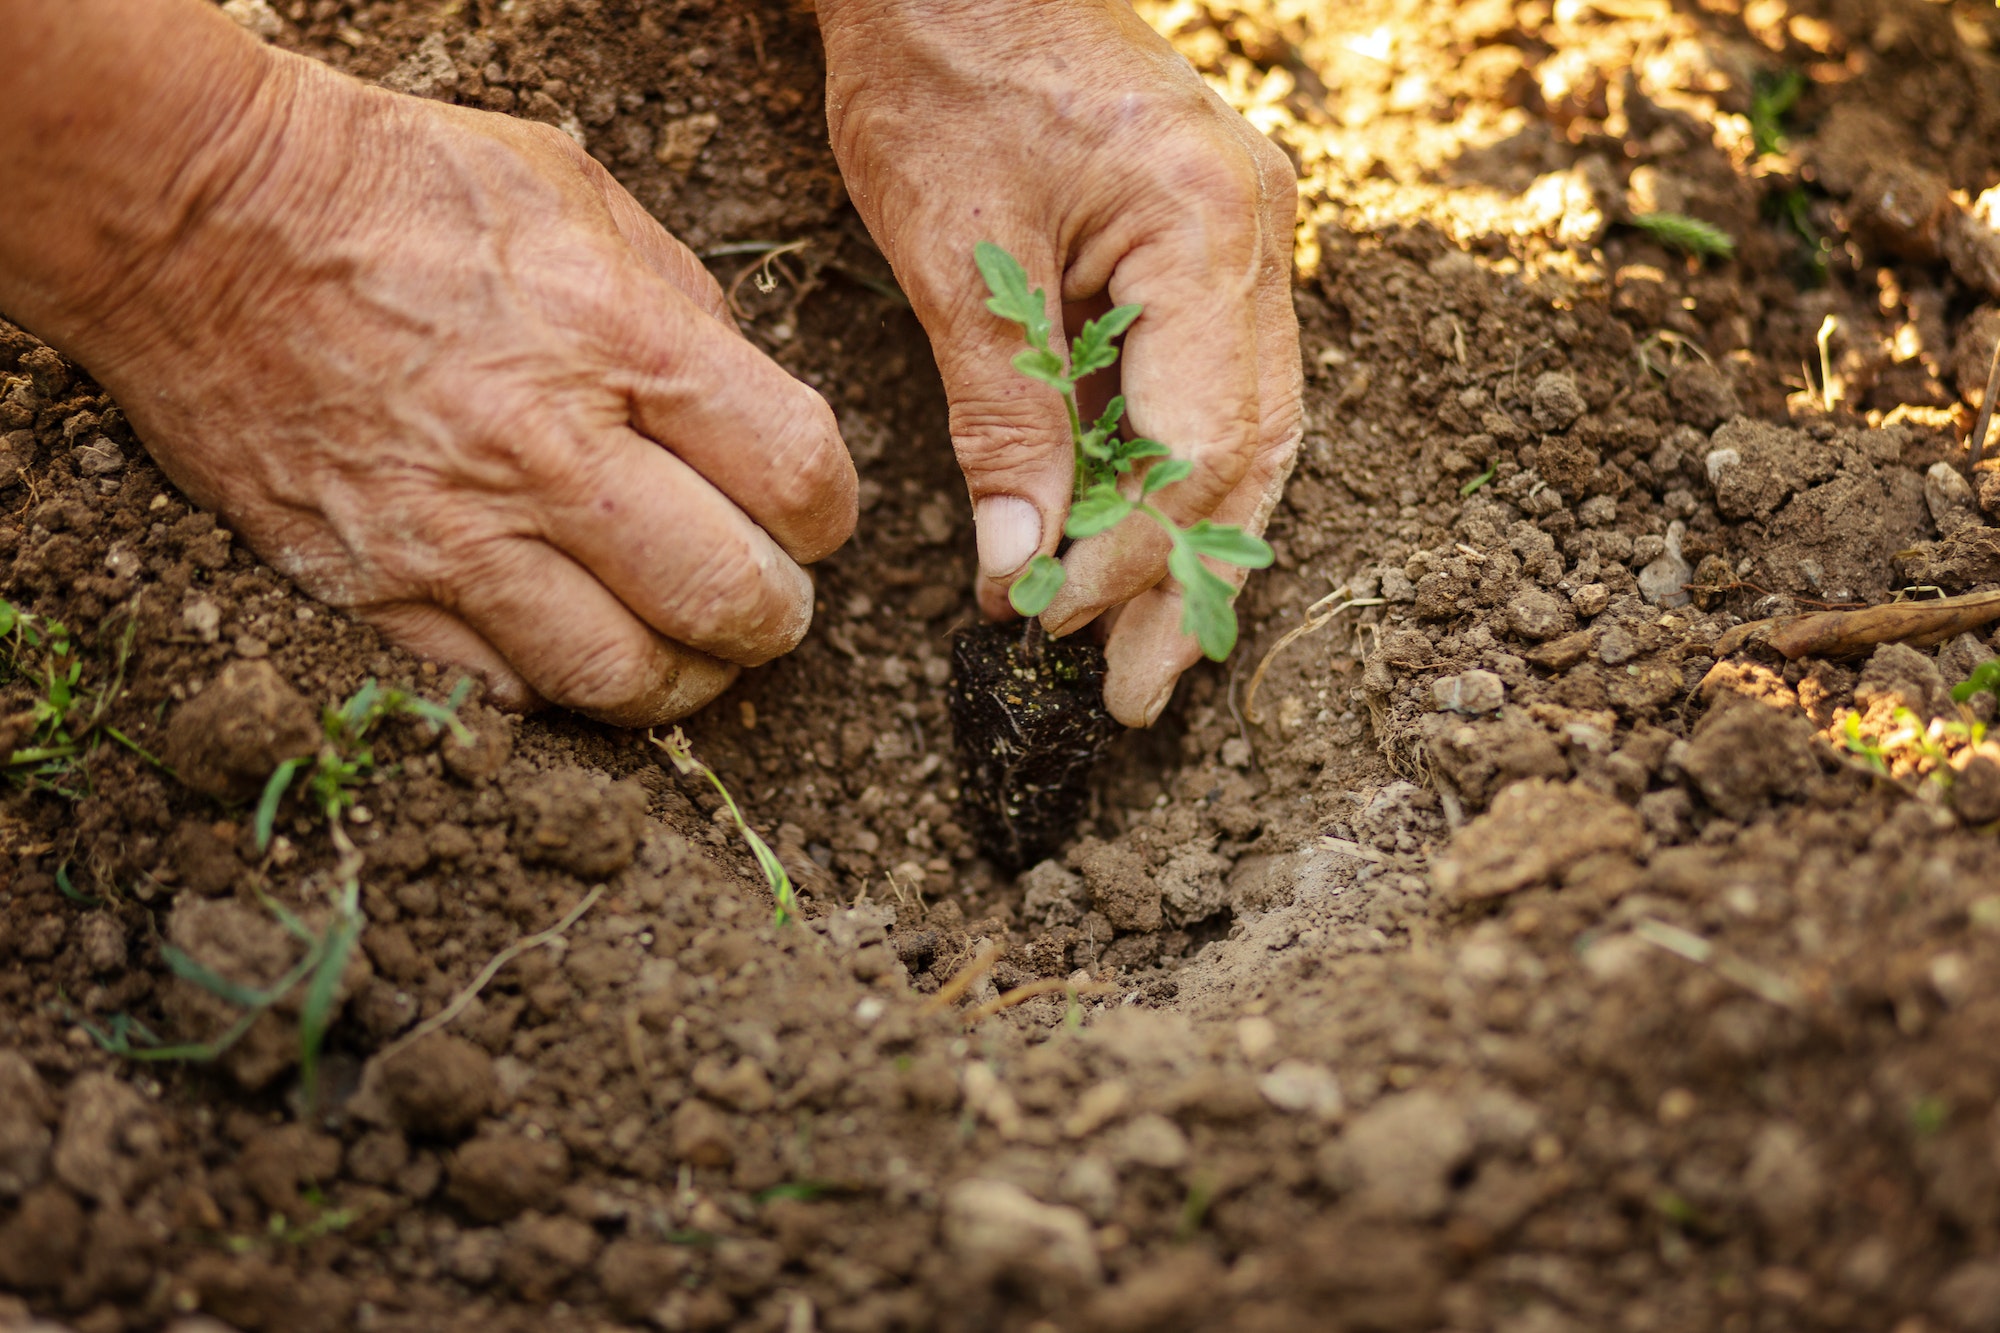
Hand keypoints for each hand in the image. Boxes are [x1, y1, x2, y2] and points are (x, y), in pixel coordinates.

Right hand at [0, 0, 854, 725]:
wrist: (196, 218)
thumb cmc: (398, 191)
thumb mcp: (578, 196)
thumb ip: (687, 309)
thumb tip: (754, 416)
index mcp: (621, 340)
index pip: (799, 480)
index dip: (829, 518)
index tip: (808, 518)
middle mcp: (547, 450)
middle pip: (732, 601)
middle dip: (774, 616)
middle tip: (760, 600)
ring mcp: (452, 533)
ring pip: (625, 680)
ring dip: (682, 681)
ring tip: (682, 648)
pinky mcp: (370, 589)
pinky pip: (505, 694)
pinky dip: (560, 688)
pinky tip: (569, 642)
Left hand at [819, 0, 1301, 725]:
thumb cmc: (941, 69)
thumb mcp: (955, 251)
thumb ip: (1003, 413)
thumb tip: (1024, 566)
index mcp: (1206, 227)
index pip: (1196, 446)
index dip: (1132, 555)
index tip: (1052, 627)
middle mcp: (1257, 238)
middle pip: (1250, 455)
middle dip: (1187, 585)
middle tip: (1129, 699)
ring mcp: (1248, 241)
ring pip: (1250, 432)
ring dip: (1194, 548)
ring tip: (1144, 655)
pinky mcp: (1210, 248)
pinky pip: (1217, 390)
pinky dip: (1176, 480)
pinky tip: (1143, 547)